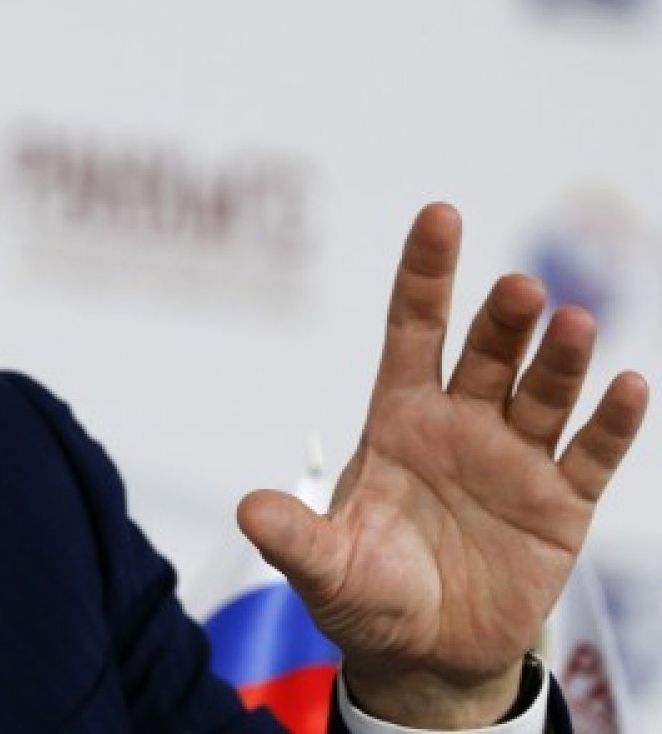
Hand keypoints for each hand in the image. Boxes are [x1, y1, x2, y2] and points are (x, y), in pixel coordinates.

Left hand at [237, 203, 647, 727]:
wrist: (427, 657)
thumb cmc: (368, 596)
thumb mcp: (325, 569)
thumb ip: (295, 538)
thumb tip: (246, 510)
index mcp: (399, 419)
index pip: (412, 329)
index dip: (425, 274)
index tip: (440, 214)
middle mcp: (461, 424)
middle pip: (486, 355)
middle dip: (503, 320)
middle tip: (519, 290)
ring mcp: (515, 459)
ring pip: (543, 392)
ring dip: (561, 359)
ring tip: (573, 323)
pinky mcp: (560, 504)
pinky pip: (591, 454)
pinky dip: (612, 423)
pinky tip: (629, 386)